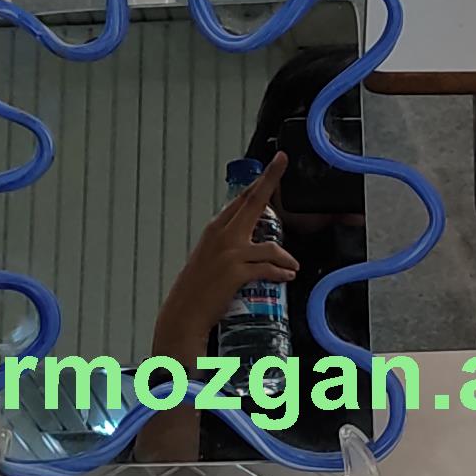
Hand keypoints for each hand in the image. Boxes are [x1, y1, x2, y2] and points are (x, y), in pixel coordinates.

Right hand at [151, 149, 295, 357]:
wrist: (184, 312)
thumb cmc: (197, 288)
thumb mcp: (209, 256)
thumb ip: (228, 243)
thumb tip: (248, 239)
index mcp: (215, 229)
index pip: (241, 199)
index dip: (259, 181)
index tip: (273, 165)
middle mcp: (222, 235)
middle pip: (253, 202)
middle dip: (271, 180)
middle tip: (282, 162)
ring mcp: (230, 253)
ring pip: (270, 246)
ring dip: (286, 257)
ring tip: (291, 266)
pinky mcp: (237, 272)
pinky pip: (269, 269)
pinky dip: (281, 273)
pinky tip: (287, 276)